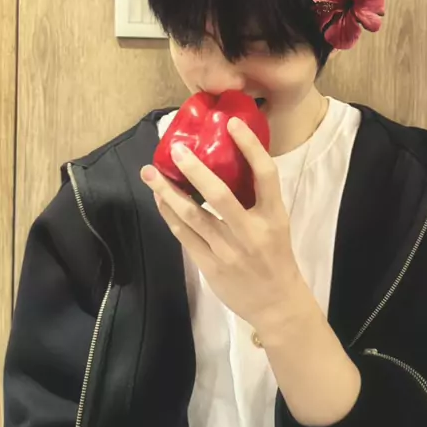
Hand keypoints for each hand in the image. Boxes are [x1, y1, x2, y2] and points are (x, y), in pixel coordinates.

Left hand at [140, 115, 310, 331]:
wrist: (277, 303)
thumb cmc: (276, 255)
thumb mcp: (276, 222)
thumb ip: (257, 196)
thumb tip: (228, 159)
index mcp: (274, 216)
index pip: (265, 174)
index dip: (250, 146)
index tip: (232, 123)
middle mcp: (251, 231)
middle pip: (220, 194)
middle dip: (194, 169)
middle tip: (175, 148)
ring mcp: (228, 250)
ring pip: (192, 216)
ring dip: (168, 192)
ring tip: (150, 173)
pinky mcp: (210, 266)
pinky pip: (183, 235)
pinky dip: (169, 214)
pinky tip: (160, 199)